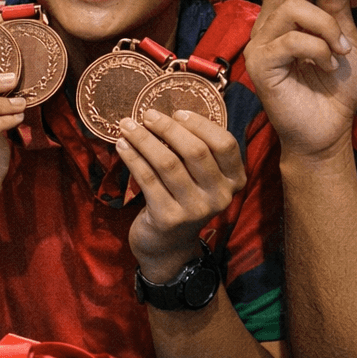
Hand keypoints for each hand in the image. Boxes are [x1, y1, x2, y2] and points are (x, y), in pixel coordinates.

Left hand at [118, 108, 245, 282]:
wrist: (167, 245)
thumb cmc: (183, 196)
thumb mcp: (200, 176)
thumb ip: (197, 148)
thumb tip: (169, 112)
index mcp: (234, 180)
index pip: (225, 143)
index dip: (201, 124)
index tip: (177, 113)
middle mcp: (220, 196)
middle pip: (195, 151)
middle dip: (167, 128)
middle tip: (146, 114)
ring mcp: (195, 209)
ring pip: (168, 162)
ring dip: (144, 139)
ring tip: (127, 125)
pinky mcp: (169, 218)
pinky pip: (147, 178)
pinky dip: (132, 158)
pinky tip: (122, 146)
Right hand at [242, 0, 356, 159]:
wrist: (327, 131)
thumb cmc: (334, 89)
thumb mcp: (345, 39)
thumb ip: (338, 5)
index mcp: (287, 13)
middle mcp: (268, 23)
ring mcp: (260, 43)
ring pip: (292, 7)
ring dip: (327, 25)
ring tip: (342, 51)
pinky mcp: (260, 64)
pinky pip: (291, 40)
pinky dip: (319, 50)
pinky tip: (329, 67)